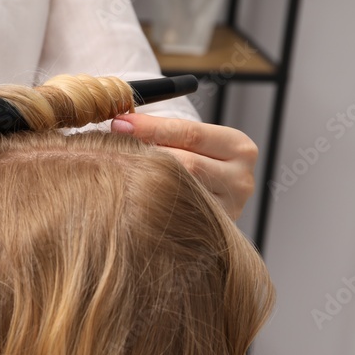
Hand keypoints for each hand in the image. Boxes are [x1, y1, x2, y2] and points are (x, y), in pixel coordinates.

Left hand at [110, 113, 256, 219]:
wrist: (215, 195)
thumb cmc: (196, 159)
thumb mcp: (190, 140)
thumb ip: (164, 130)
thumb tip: (121, 123)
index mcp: (239, 147)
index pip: (191, 133)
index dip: (152, 127)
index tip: (120, 122)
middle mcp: (241, 179)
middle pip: (187, 164)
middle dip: (146, 154)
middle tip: (113, 148)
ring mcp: (230, 209)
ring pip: (181, 192)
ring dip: (147, 180)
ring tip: (119, 171)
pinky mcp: (213, 232)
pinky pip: (176, 214)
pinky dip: (152, 204)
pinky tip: (131, 197)